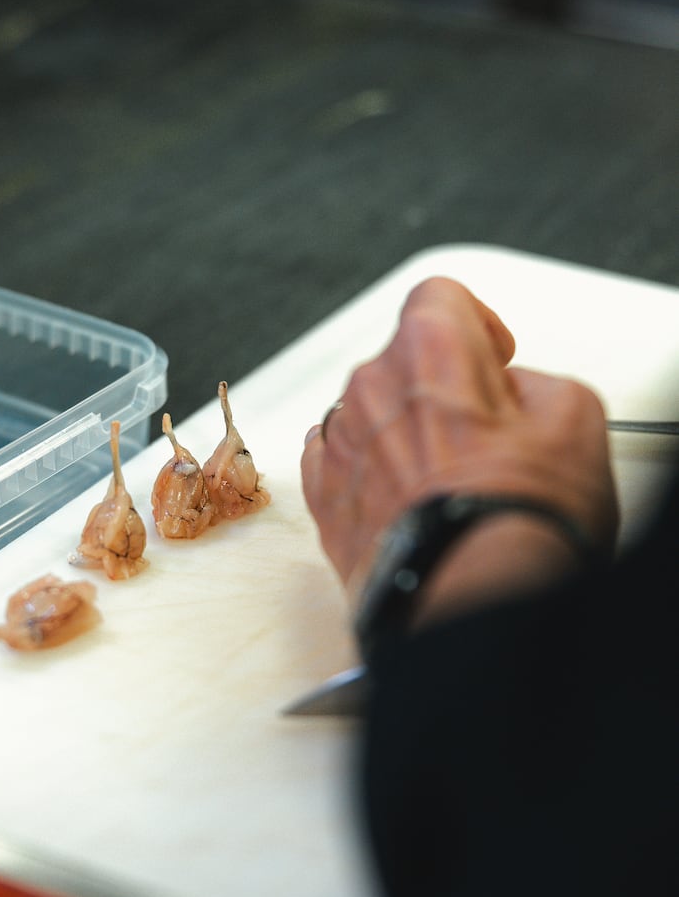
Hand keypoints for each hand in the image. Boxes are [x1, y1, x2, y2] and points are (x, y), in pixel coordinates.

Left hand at [300, 276, 618, 596]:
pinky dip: (368, 472)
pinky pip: (338, 461)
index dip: (474, 322)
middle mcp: (370, 388)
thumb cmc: (519, 517)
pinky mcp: (322, 498)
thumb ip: (535, 383)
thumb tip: (512, 393)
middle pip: (402, 360)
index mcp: (428, 351)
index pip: (437, 296)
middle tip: (482, 434)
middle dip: (440, 387)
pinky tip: (404, 498)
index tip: (492, 355)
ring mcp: (339, 444)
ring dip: (402, 432)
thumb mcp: (574, 420)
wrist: (472, 600)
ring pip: (369, 413)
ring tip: (447, 480)